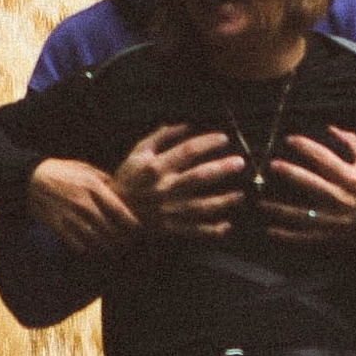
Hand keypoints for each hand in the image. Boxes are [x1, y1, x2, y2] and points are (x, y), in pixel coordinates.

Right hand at [25, 156, 140, 257]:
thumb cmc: (62, 172)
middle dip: (122, 240)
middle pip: (110, 229)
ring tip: (113, 250)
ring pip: (95, 240)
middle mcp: (83, 203)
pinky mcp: (57, 226)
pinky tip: (92, 250)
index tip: (138, 230)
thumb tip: (123, 191)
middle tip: (128, 244)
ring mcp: (70, 216)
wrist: (31, 178)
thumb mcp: (86, 169)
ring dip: (106, 248)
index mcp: (93, 186)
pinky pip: (77, 245)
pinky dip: (87, 250)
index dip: (132, 224)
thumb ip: (105, 181)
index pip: (120, 210)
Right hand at [114, 125, 247, 239]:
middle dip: (222, 169)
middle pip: (199, 177)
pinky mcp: (170, 227)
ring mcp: (168, 210)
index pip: (187, 151)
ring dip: (223, 201)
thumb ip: (160, 137)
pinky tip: (227, 225)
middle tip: (240, 163)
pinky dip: (211, 230)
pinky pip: (194, 230)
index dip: (208, 143)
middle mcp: (164, 188)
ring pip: (201, 206)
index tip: (224, 139)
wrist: (114, 211)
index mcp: (156, 167)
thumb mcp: (138, 153)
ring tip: (241, 195)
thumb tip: (185, 125)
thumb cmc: (128, 178)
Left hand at [262, 132, 355, 256]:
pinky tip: (272, 231)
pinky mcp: (337, 238)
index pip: (324, 157)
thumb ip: (352, 145)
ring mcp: (339, 220)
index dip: (305, 146)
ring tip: (260, 203)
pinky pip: (310, 238)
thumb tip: (333, 128)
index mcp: (352, 177)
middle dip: (289, 173)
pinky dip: (290, 236)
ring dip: (280, 208)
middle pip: (311, 182)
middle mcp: (344, 198)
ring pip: (304, 212)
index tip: (289, 139)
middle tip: (270, 166)